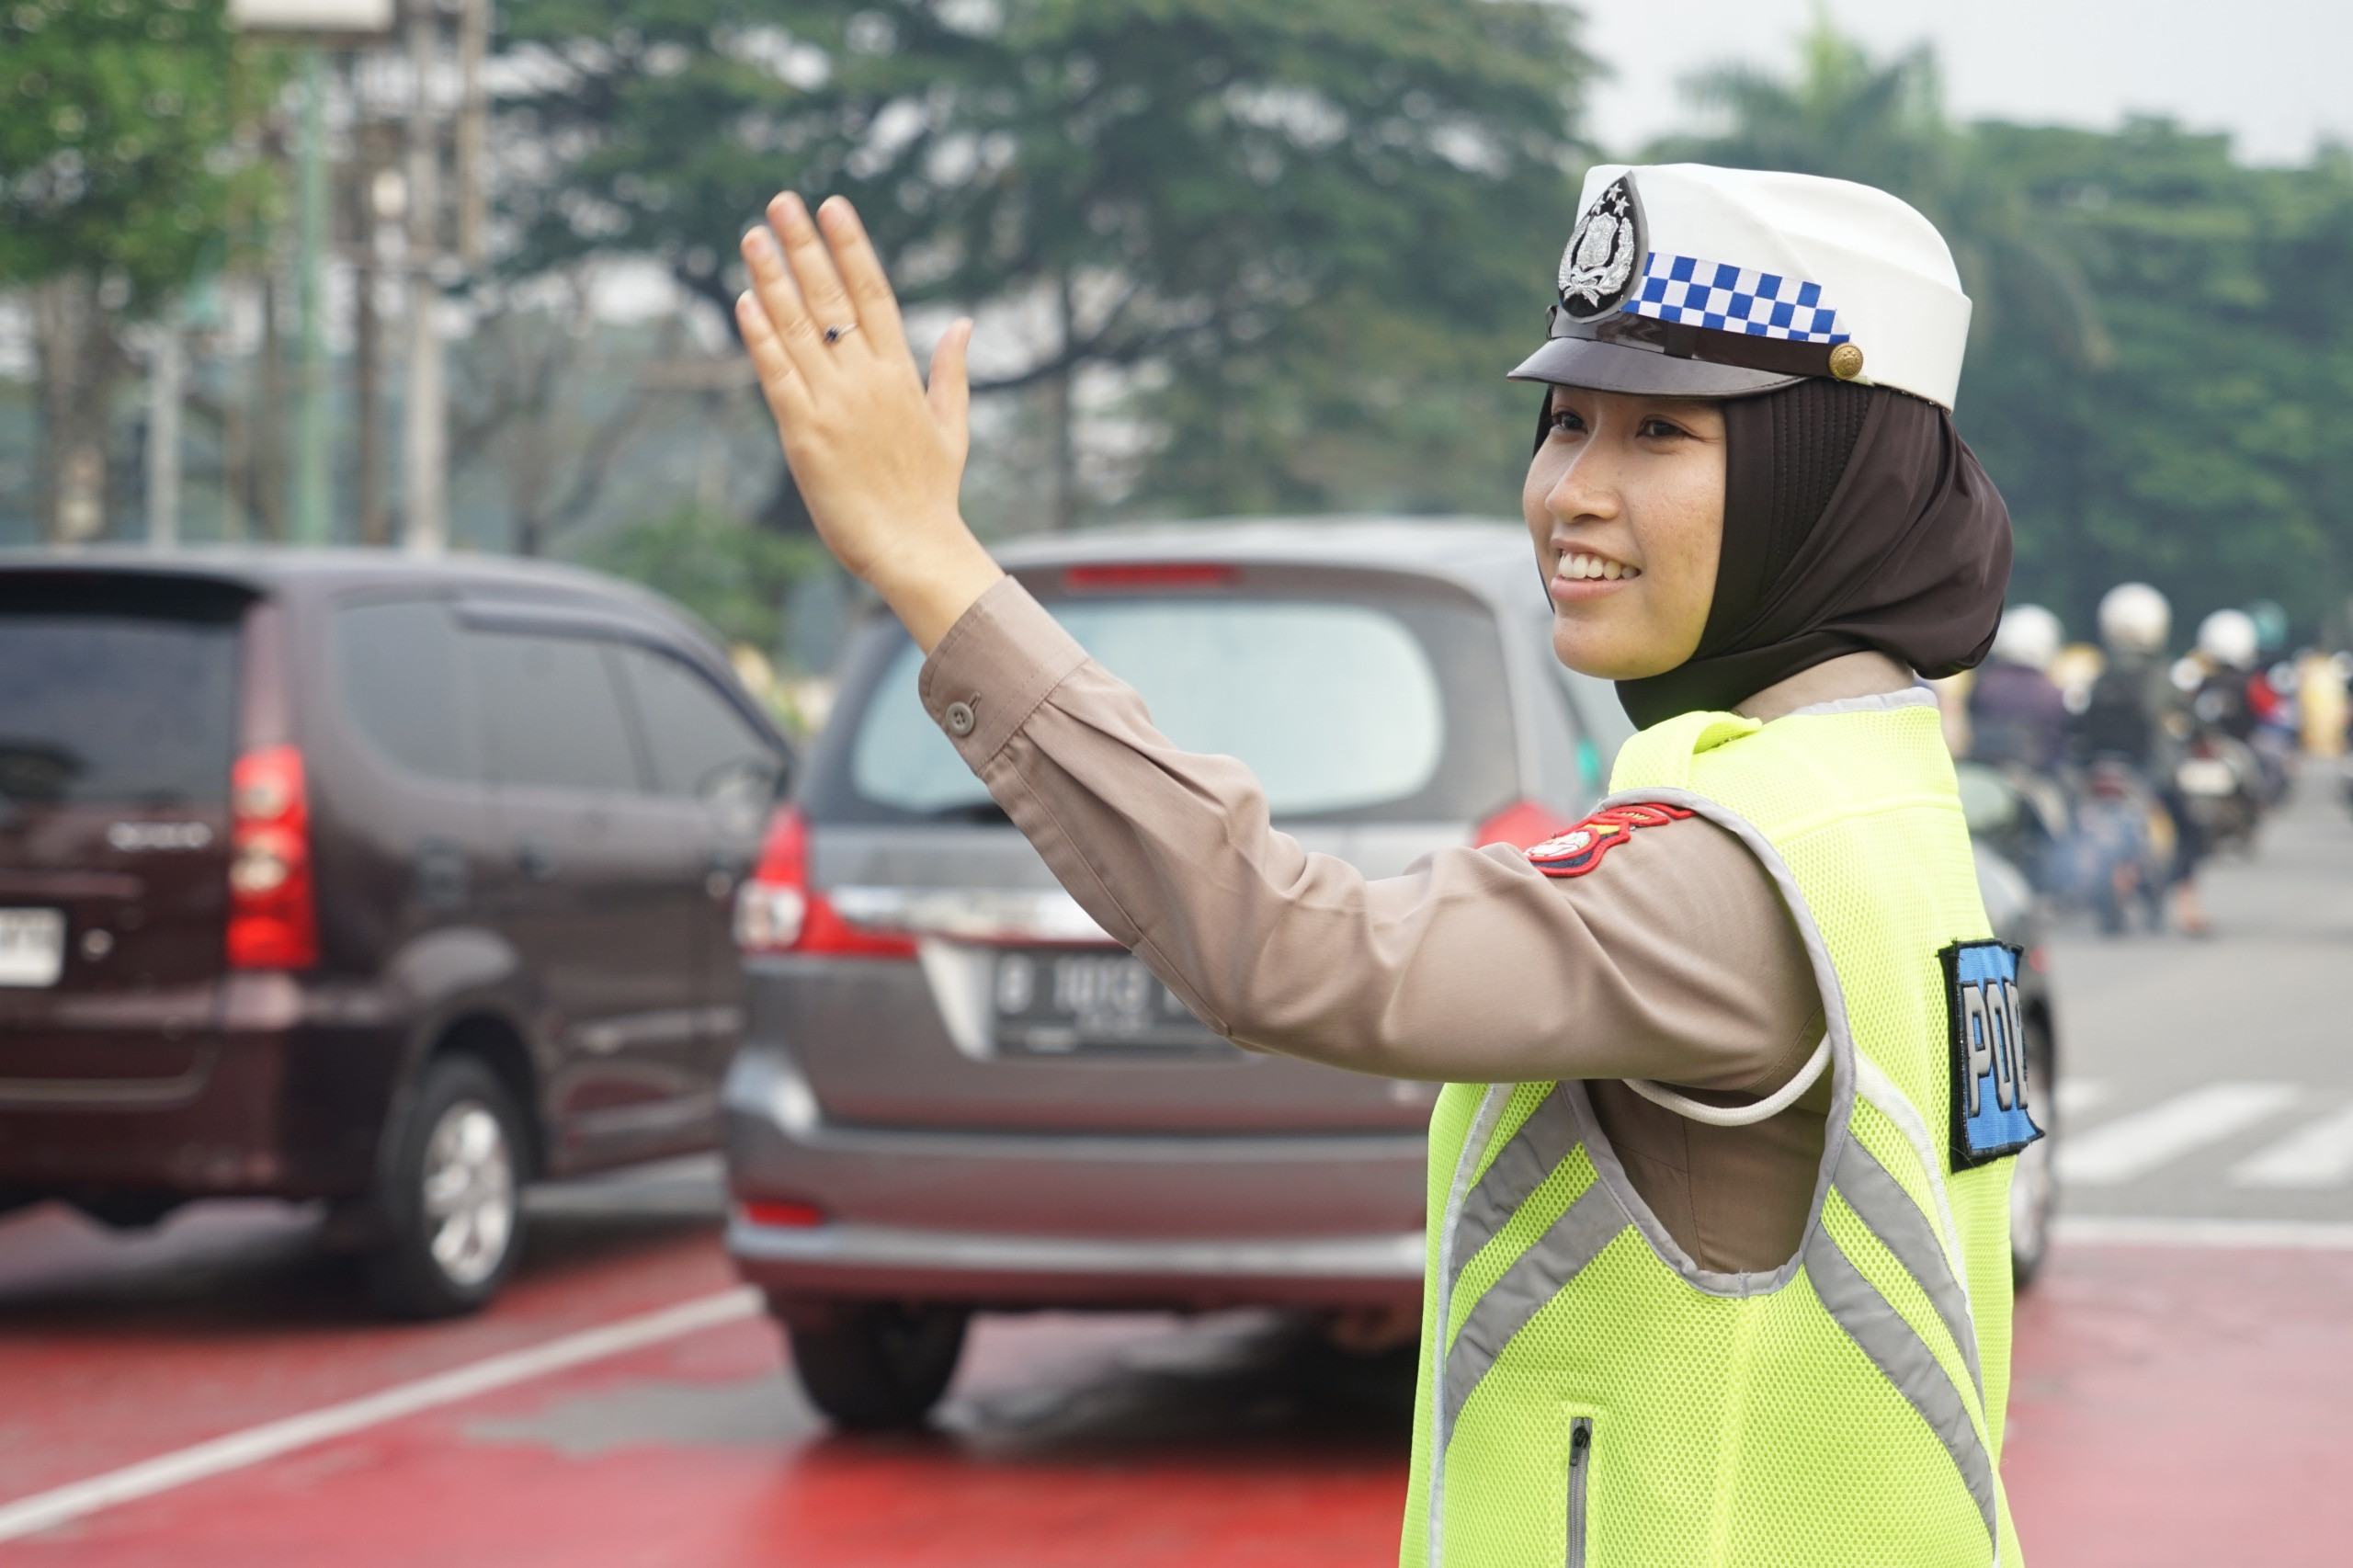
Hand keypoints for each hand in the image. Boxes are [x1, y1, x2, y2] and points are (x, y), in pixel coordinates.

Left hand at [737, 193, 1002, 650]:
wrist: (914, 549)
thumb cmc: (932, 495)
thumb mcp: (951, 426)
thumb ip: (951, 371)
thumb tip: (962, 323)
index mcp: (901, 373)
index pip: (873, 293)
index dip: (851, 246)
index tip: (832, 206)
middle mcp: (867, 380)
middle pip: (830, 297)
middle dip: (804, 246)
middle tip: (780, 202)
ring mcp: (834, 404)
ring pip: (797, 327)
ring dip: (771, 278)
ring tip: (753, 235)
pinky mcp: (804, 434)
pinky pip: (776, 375)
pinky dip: (759, 337)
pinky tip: (744, 300)